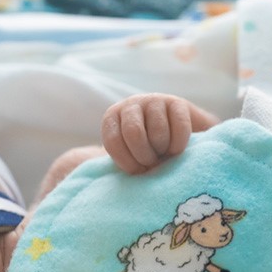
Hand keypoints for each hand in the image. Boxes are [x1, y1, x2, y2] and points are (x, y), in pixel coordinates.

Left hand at [101, 93, 217, 173]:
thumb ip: (116, 160)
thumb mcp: (127, 157)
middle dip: (145, 156)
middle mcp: (131, 105)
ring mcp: (154, 100)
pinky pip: (179, 127)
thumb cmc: (147, 154)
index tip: (137, 171)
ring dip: (164, 150)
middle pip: (133, 133)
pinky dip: (179, 144)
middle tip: (152, 163)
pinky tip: (177, 149)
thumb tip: (91, 165)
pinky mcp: (177, 103)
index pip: (112, 141)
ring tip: (165, 152)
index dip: (126, 162)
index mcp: (112, 118)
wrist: (177, 140)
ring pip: (158, 131)